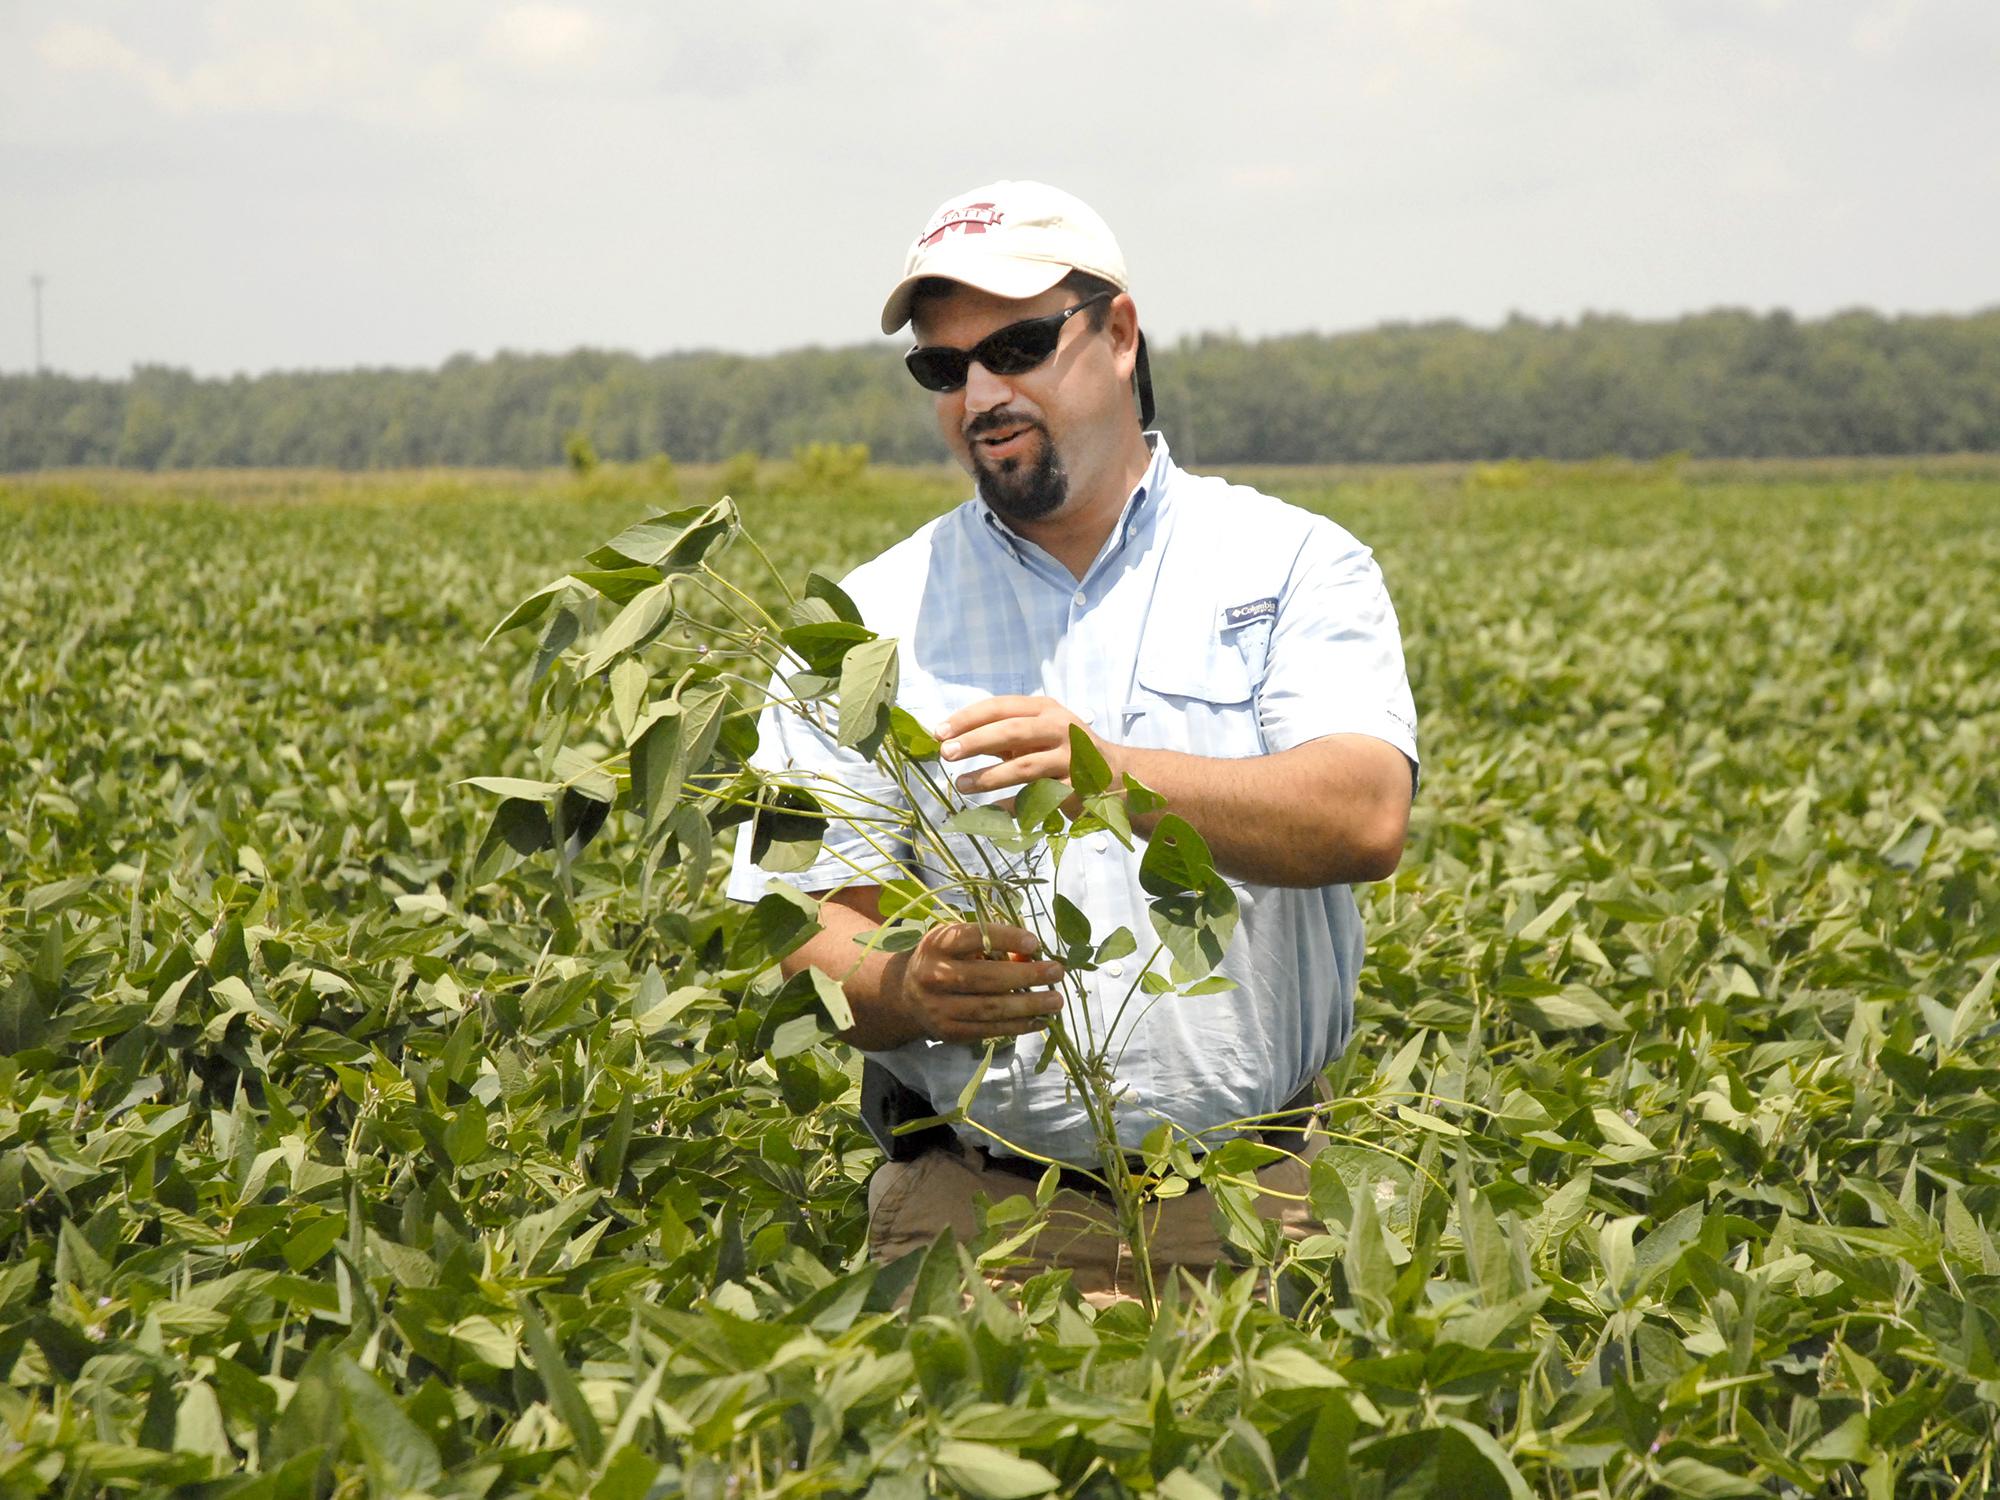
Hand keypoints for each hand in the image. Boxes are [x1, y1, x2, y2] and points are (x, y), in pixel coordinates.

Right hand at [889, 922, 1064, 1043]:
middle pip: (985, 978)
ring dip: (1028, 1005)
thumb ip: (992, 943)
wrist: (907, 994)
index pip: (972, 938)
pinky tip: (1040, 1020)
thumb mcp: (959, 941)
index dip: (1005, 938)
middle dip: (1026, 975)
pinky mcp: (949, 1032)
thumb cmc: (945, 959)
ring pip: (990, 1008)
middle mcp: (934, 976)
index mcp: (937, 945)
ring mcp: (939, 1008)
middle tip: (1056, 972)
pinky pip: (989, 1030)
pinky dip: (1018, 1026)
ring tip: (1055, 1000)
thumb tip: (1033, 955)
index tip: (1034, 942)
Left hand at [936, 695, 1117, 796]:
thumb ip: (1000, 734)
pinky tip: (989, 811)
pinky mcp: (1076, 789)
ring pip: (1025, 767)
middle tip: (946, 754)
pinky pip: (1037, 799)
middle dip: (975, 742)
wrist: (1112, 775)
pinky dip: (1012, 806)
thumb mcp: (1036, 733)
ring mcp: (1070, 759)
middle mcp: (1061, 729)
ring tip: (961, 784)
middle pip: (1012, 731)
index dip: (968, 718)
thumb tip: (950, 738)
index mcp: (1046, 709)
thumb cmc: (1061, 750)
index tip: (940, 732)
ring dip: (989, 777)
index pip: (1001, 706)